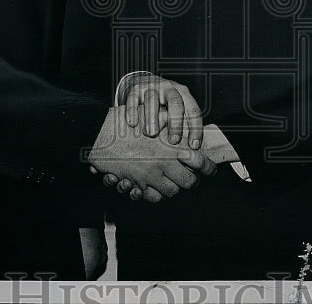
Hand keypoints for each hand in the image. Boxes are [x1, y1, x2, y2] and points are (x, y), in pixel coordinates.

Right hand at [89, 107, 215, 202]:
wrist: (100, 135)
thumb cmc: (126, 121)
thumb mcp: (152, 115)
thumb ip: (171, 120)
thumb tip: (187, 123)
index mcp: (170, 147)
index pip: (199, 162)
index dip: (208, 167)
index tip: (211, 168)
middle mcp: (162, 165)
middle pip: (189, 183)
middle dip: (193, 180)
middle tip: (193, 175)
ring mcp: (149, 177)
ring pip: (172, 192)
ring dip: (176, 186)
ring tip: (175, 179)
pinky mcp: (136, 183)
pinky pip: (153, 196)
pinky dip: (158, 193)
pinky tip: (158, 184)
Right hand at [122, 73, 203, 148]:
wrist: (141, 82)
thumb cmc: (162, 102)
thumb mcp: (174, 108)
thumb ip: (182, 123)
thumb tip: (191, 148)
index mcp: (183, 93)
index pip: (193, 110)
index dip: (196, 128)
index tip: (194, 146)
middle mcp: (168, 88)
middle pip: (175, 102)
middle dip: (176, 123)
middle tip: (173, 141)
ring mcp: (151, 87)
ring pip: (153, 100)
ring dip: (152, 118)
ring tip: (151, 134)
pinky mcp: (135, 89)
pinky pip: (133, 99)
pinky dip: (132, 112)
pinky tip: (133, 124)